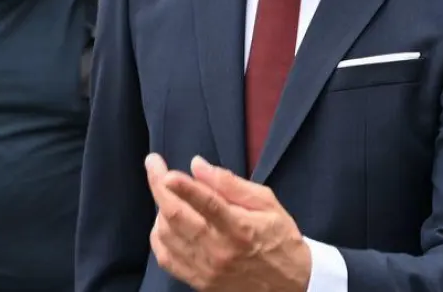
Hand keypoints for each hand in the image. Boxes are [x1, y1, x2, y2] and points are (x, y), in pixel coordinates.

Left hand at [146, 154, 311, 291]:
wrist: (289, 287)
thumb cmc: (280, 239)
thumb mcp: (267, 204)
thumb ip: (231, 184)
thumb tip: (198, 166)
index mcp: (240, 229)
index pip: (206, 203)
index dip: (182, 185)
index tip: (163, 168)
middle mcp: (220, 251)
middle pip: (177, 216)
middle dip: (159, 186)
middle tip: (153, 164)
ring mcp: (206, 269)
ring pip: (166, 235)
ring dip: (160, 208)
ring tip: (168, 193)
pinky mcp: (199, 282)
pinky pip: (166, 258)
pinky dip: (158, 236)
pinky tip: (164, 222)